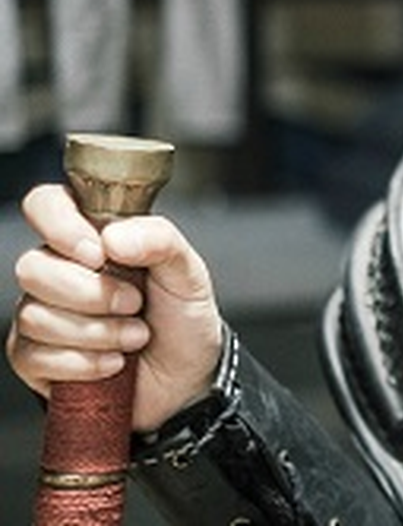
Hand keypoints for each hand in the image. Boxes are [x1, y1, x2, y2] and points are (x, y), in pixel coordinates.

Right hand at [6, 184, 224, 432]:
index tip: (98, 253)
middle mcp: (60, 271)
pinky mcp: (35, 358)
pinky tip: (113, 363)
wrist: (187, 380)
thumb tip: (113, 237)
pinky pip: (33, 355)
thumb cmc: (182, 320)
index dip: (60, 225)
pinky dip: (83, 363)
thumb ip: (160, 240)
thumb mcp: (189, 274)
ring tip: (135, 336)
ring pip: (34, 314)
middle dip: (91, 293)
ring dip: (96, 332)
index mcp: (93, 237)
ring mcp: (42, 314)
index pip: (45, 205)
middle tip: (134, 304)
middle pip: (31, 266)